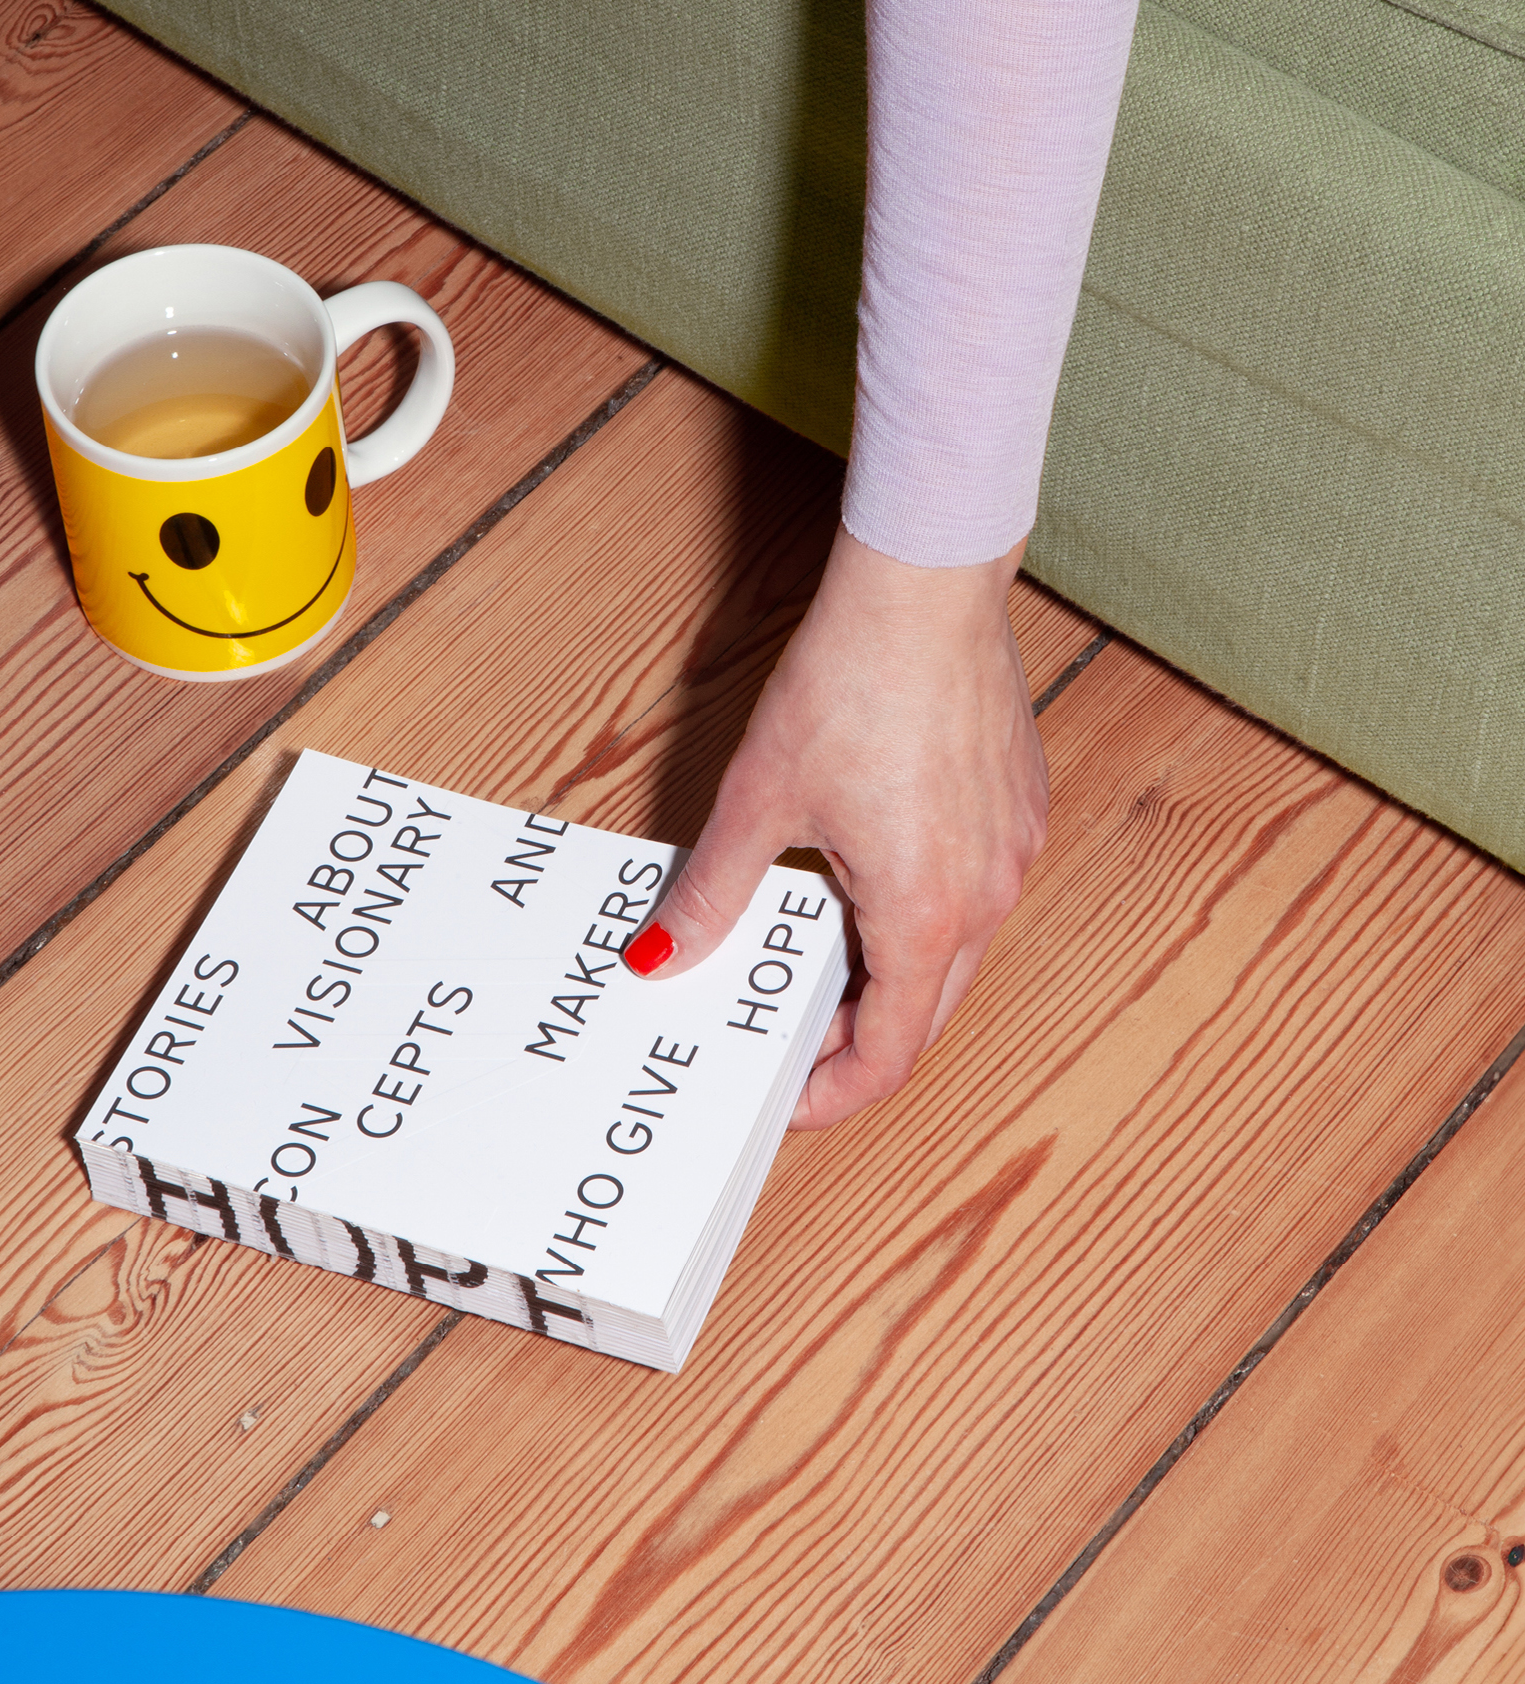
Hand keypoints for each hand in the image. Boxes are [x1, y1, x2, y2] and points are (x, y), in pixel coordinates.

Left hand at [623, 522, 1047, 1129]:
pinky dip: (920, 910)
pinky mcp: (1019, 807)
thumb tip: (665, 956)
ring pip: (952, 951)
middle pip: (926, 1011)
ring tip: (810, 949)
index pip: (890, 1053)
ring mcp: (1013, 850)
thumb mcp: (758, 799)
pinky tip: (861, 874)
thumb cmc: (851, 683)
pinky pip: (972, 890)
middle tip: (785, 1033)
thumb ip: (714, 892)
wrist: (925, 587)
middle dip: (855, 1035)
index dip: (833, 1091)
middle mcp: (987, 895)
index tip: (785, 1096)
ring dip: (887, 969)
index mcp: (924, 914)